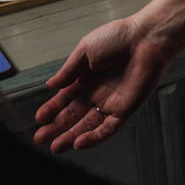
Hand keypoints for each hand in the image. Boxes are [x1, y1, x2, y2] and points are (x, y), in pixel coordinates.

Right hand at [32, 15, 172, 152]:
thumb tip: (50, 85)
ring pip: (88, 125)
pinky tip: (78, 143)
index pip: (65, 98)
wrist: (145, 38)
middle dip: (56, 127)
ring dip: (71, 136)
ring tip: (54, 147)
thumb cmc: (118, 37)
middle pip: (74, 115)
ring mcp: (111, 102)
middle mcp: (97, 91)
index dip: (52, 109)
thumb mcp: (85, 50)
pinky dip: (94, 137)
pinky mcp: (126, 109)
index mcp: (86, 76)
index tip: (39, 118)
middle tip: (40, 138)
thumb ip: (68, 70)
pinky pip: (108, 128)